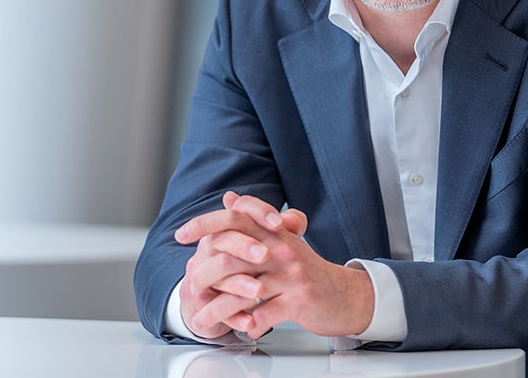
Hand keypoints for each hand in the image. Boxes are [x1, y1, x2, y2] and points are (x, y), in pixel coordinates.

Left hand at [176, 192, 374, 339]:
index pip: (236, 218)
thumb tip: (228, 198)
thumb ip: (254, 222)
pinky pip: (263, 315)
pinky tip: (240, 329)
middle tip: (188, 289)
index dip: (206, 223)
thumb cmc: (308, 272)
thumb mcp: (282, 242)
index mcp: (275, 233)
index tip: (181, 234)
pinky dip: (247, 325)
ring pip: (242, 290)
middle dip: (203, 274)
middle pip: (232, 252)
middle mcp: (282, 249)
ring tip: (201, 320)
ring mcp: (291, 275)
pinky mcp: (299, 300)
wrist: (346, 296)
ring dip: (217, 309)